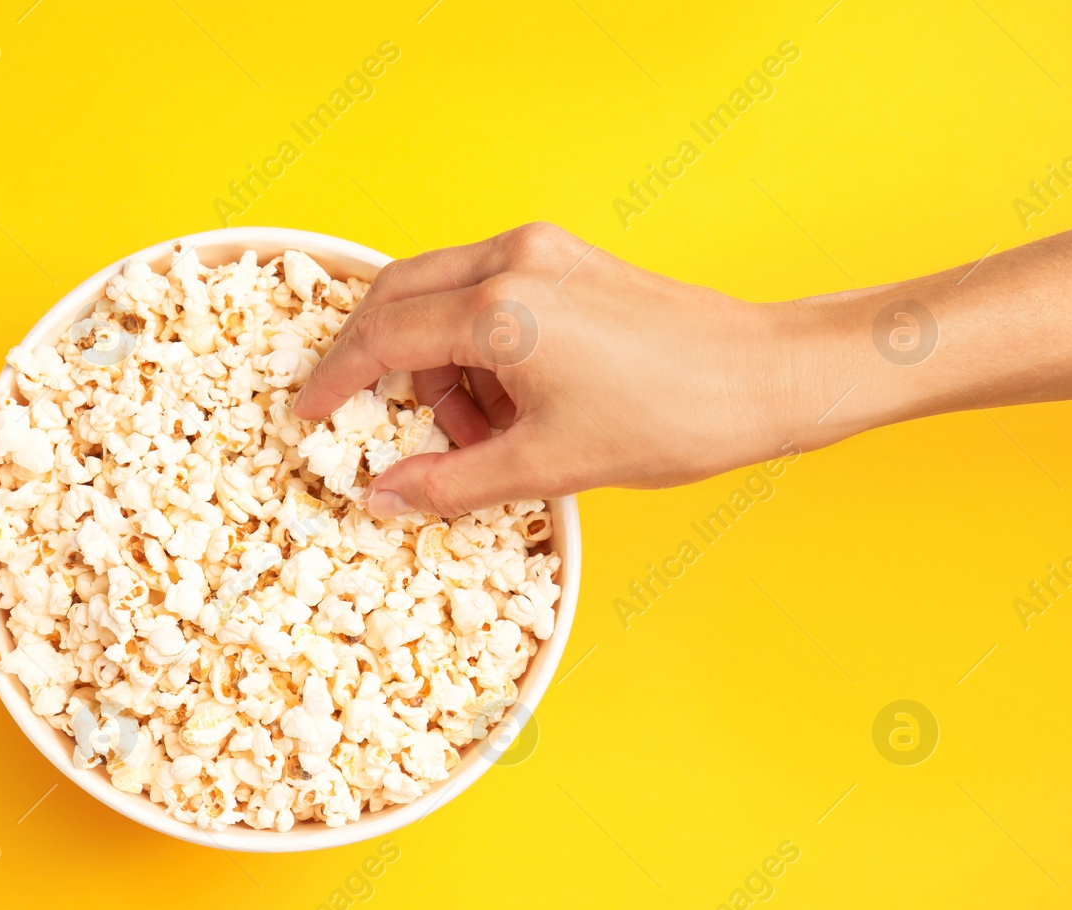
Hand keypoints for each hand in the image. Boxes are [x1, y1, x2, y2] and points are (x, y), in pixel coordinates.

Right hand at [293, 222, 801, 516]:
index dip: (334, 380)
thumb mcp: (545, 465)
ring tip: (481, 433)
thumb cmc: (669, 419)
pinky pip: (487, 294)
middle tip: (378, 422)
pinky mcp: (567, 259)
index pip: (381, 337)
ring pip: (442, 297)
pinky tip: (510, 402)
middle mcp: (513, 259)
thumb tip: (379, 496)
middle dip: (379, 363)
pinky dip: (475, 346)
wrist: (765, 378)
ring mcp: (542, 251)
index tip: (307, 414)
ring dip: (436, 363)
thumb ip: (448, 482)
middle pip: (399, 298)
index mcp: (500, 307)